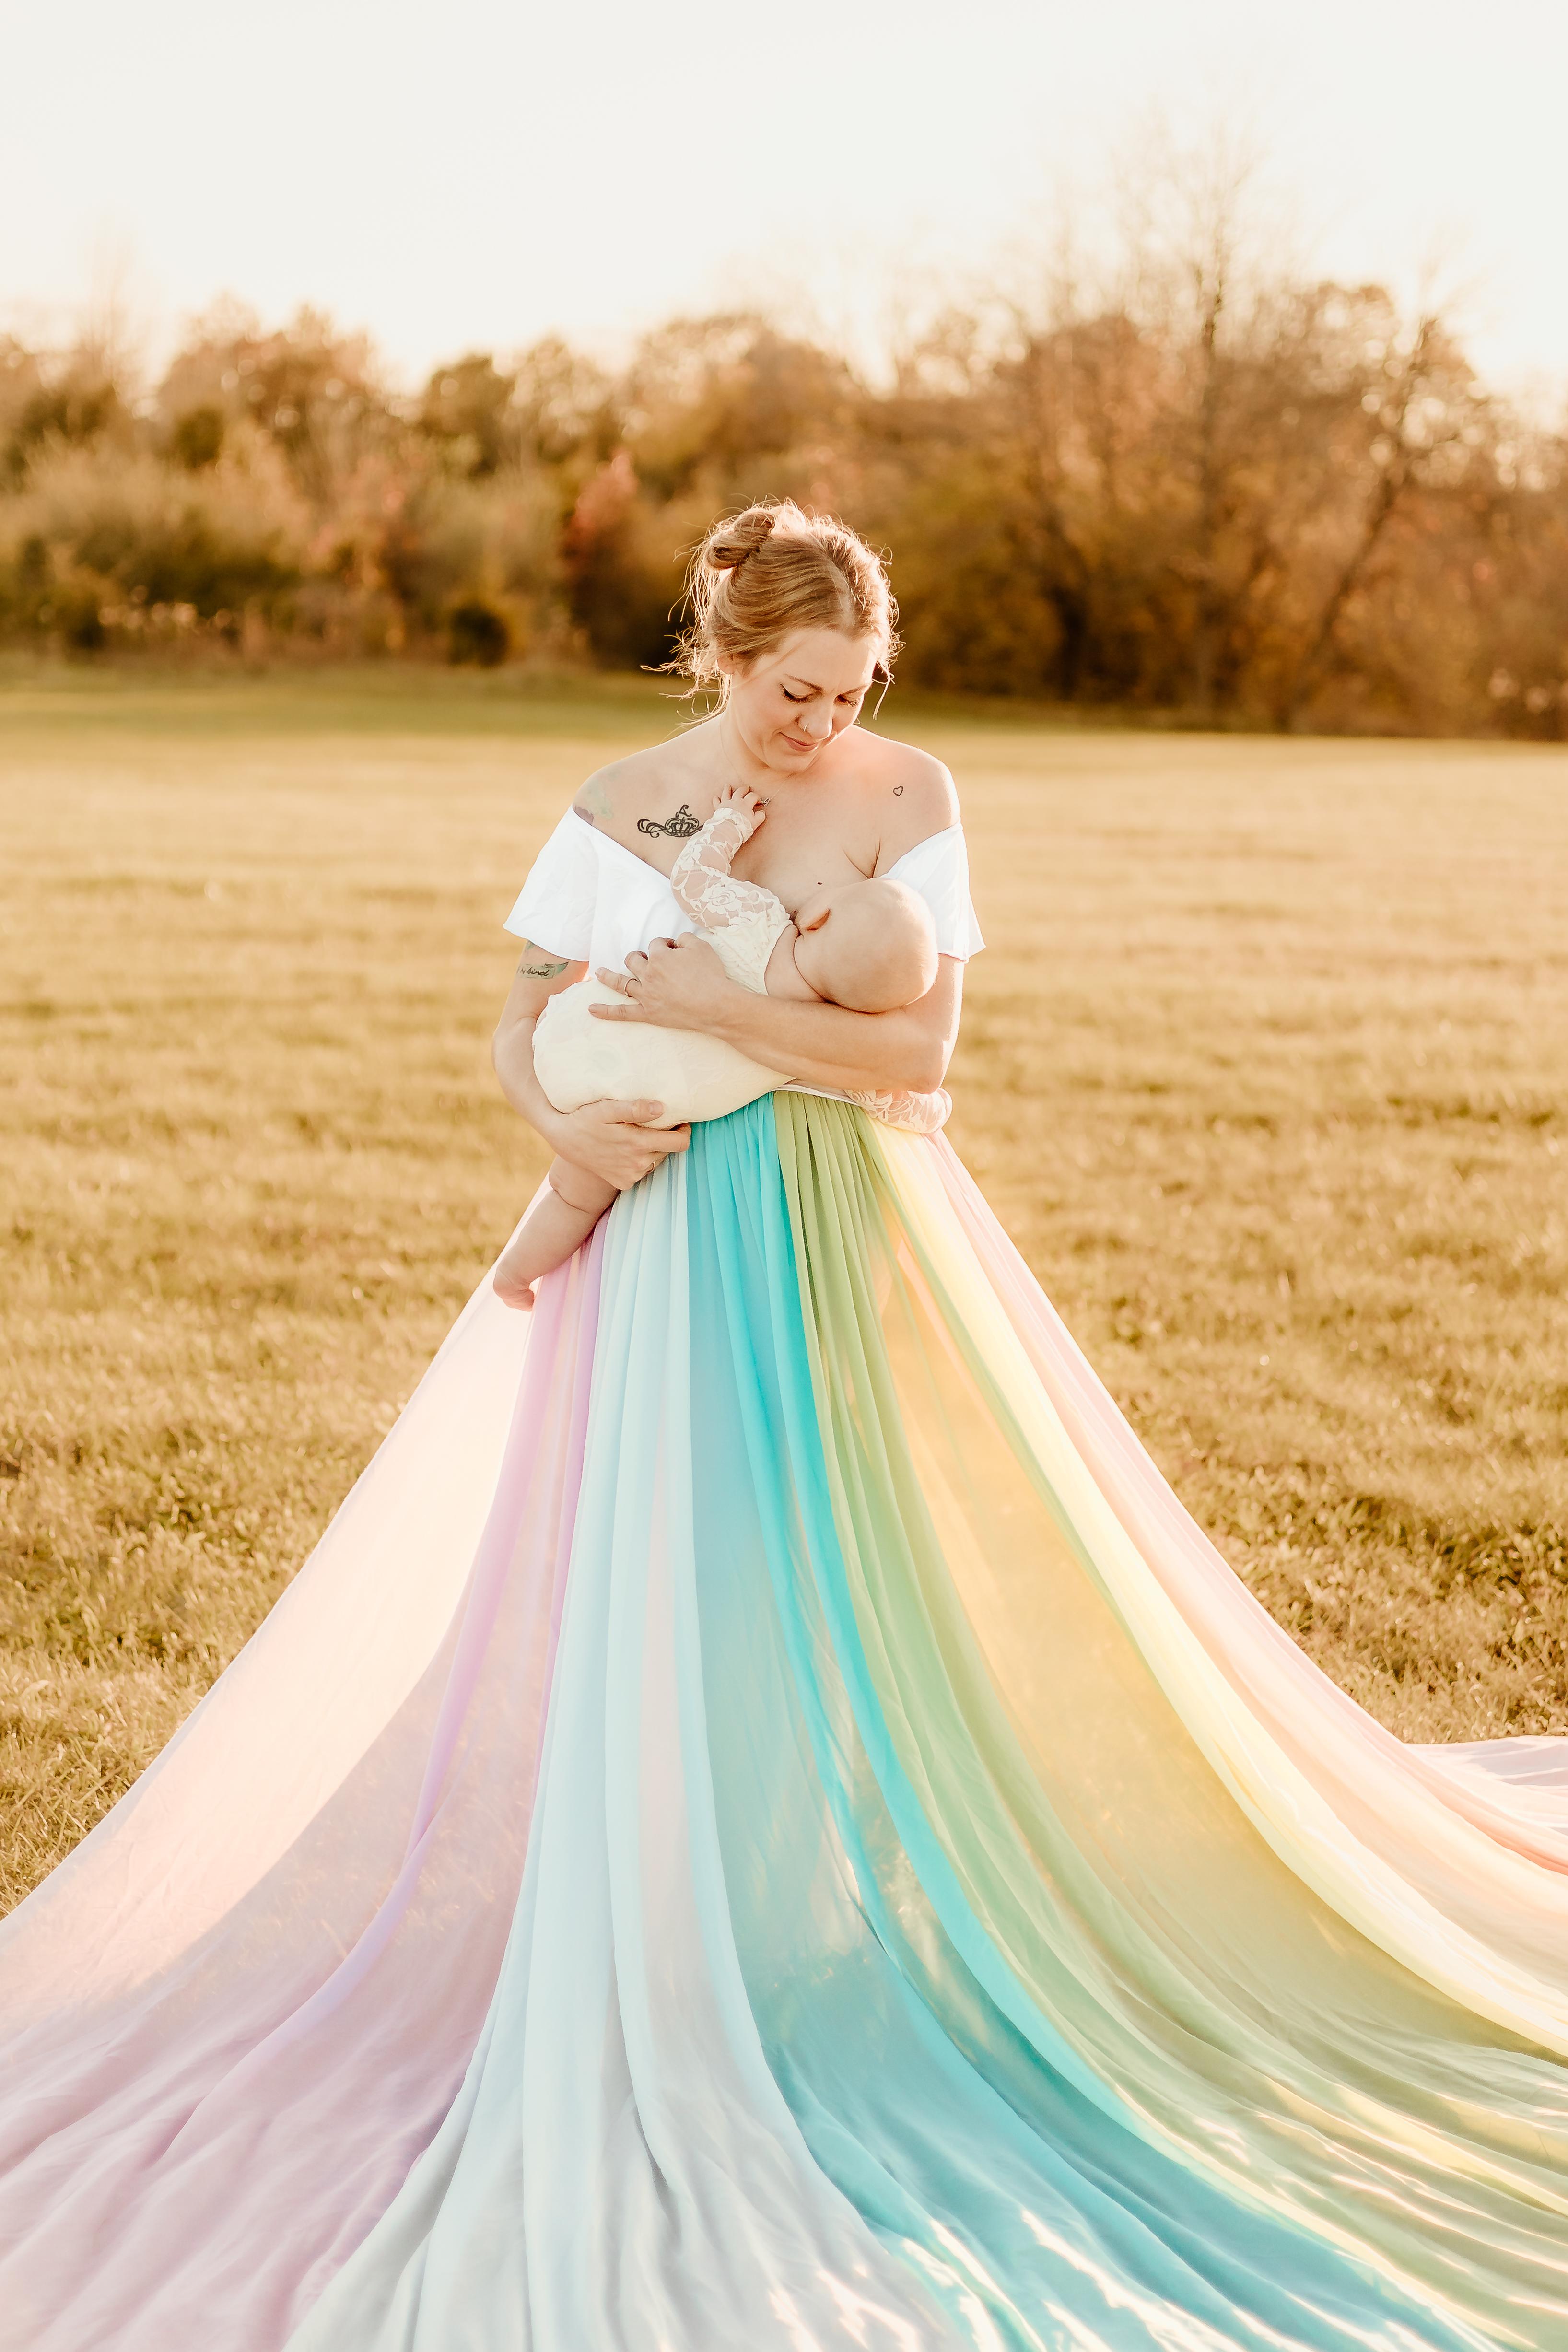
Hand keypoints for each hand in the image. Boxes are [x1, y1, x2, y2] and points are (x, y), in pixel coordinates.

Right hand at [550, 1096, 689, 1189]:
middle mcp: (638, 1165)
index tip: (679, 1122)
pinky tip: (626, 1149)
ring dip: (653, 1149)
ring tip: (637, 1135)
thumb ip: (634, 1108)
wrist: (563, 1139)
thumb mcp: (607, 1108)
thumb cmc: (585, 1118)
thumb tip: (661, 1109)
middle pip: (669, 1151)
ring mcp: (630, 1176)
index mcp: (638, 1144)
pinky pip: (642, 1171)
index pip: (680, 1143)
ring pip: (656, 1160)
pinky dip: (640, 1160)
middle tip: (653, 1124)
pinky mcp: (623, 1183)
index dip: (684, 1131)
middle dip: (666, 1137)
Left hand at [592, 934, 739, 1033]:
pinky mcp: (648, 1013)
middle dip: (638, 958)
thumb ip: (685, 938)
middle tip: (648, 962)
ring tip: (599, 973)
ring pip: (622, 982)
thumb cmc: (710, 975)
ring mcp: (646, 995)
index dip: (666, 946)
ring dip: (609, 976)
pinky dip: (606, 1012)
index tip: (676, 951)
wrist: (716, 1005)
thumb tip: (677, 941)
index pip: (656, 945)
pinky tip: (591, 1010)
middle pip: (634, 960)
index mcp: (659, 957)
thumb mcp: (701, 947)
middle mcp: (648, 974)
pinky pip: (623, 1013)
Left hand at [713, 782, 766, 834]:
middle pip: (740, 791)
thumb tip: (762, 812)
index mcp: (745, 803)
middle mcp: (735, 801)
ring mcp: (726, 804)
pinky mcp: (719, 808)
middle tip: (746, 788)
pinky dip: (716, 800)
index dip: (757, 798)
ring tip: (727, 786)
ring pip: (726, 794)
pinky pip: (717, 802)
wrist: (729, 830)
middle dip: (744, 789)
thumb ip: (760, 816)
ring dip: (727, 789)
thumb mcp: (755, 822)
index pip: (752, 796)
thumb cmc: (742, 826)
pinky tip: (715, 798)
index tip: (758, 801)